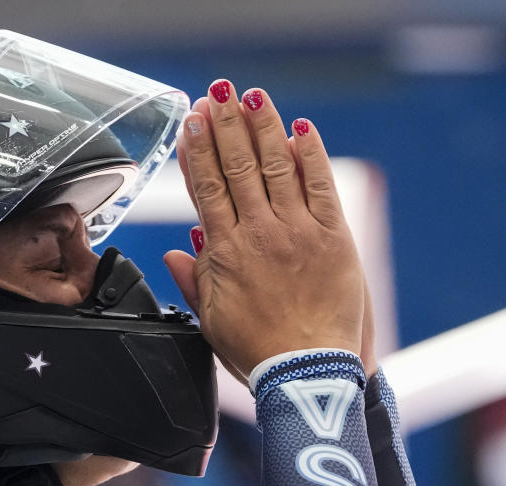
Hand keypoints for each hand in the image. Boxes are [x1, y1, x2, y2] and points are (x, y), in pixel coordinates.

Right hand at [164, 81, 363, 378]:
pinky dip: (310, 155)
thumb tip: (173, 253)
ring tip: (251, 96)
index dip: (198, 150)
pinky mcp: (333, 237)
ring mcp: (297, 231)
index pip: (207, 187)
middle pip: (237, 166)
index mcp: (224, 251)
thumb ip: (193, 280)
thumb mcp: (210, 319)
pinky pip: (320, 186)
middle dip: (225, 125)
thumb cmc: (257, 351)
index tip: (192, 122)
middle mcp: (258, 232)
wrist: (306, 372)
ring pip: (275, 167)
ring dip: (262, 127)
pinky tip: (300, 129)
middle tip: (217, 93)